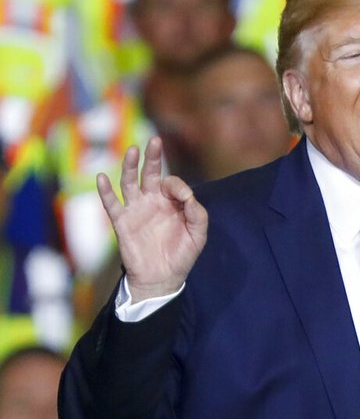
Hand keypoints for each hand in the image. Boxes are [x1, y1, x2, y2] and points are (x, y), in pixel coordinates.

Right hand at [97, 136, 207, 302]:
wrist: (163, 278)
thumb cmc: (182, 254)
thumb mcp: (198, 233)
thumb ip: (197, 213)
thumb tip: (187, 195)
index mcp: (171, 202)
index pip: (171, 182)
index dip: (177, 186)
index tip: (184, 198)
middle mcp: (152, 201)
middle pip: (150, 173)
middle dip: (152, 157)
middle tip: (154, 140)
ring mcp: (136, 210)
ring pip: (130, 183)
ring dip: (130, 167)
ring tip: (132, 151)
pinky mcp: (122, 223)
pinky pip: (112, 204)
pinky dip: (105, 191)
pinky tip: (101, 177)